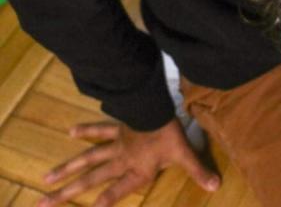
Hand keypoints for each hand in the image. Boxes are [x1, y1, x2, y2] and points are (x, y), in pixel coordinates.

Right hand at [38, 119, 219, 206]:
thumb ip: (198, 171)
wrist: (156, 107)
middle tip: (42, 203)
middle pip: (90, 180)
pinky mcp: (116, 128)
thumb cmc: (169, 133)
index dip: (104, 203)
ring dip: (67, 168)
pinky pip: (99, 130)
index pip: (116, 192)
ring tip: (46, 178)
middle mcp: (121, 161)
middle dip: (67, 193)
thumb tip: (216, 186)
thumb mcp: (185, 154)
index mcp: (137, 171)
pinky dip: (86, 130)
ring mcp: (116, 144)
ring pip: (87, 159)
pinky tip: (71, 131)